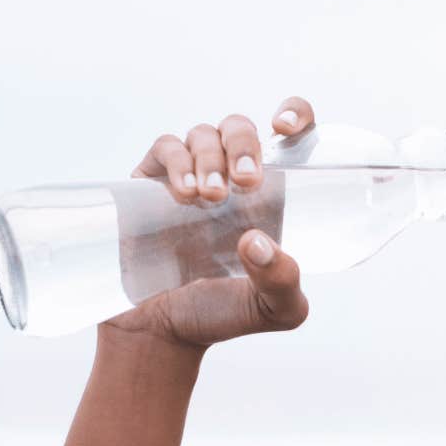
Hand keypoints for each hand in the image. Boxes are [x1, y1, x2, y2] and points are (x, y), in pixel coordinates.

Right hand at [100, 96, 315, 347]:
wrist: (161, 332)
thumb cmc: (223, 316)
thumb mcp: (274, 310)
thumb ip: (283, 282)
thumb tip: (257, 241)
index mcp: (271, 194)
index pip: (290, 134)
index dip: (294, 113)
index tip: (285, 127)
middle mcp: (232, 177)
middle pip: (240, 127)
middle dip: (244, 144)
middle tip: (247, 182)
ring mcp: (190, 175)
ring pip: (204, 133)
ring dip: (210, 156)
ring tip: (208, 198)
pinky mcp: (151, 183)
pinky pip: (164, 147)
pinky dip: (175, 161)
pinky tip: (183, 193)